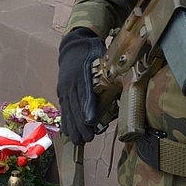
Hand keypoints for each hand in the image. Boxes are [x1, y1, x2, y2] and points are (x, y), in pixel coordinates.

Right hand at [57, 27, 103, 144]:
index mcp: (82, 73)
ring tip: (78, 140)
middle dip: (80, 123)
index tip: (91, 121)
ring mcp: (65, 87)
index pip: (85, 93)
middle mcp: (71, 82)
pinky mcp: (62, 91)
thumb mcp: (103, 60)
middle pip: (75, 105)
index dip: (88, 108)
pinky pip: (64, 107)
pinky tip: (68, 132)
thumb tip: (124, 86)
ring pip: (68, 109)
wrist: (73, 46)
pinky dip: (66, 120)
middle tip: (87, 138)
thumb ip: (111, 74)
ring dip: (72, 126)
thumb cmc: (92, 53)